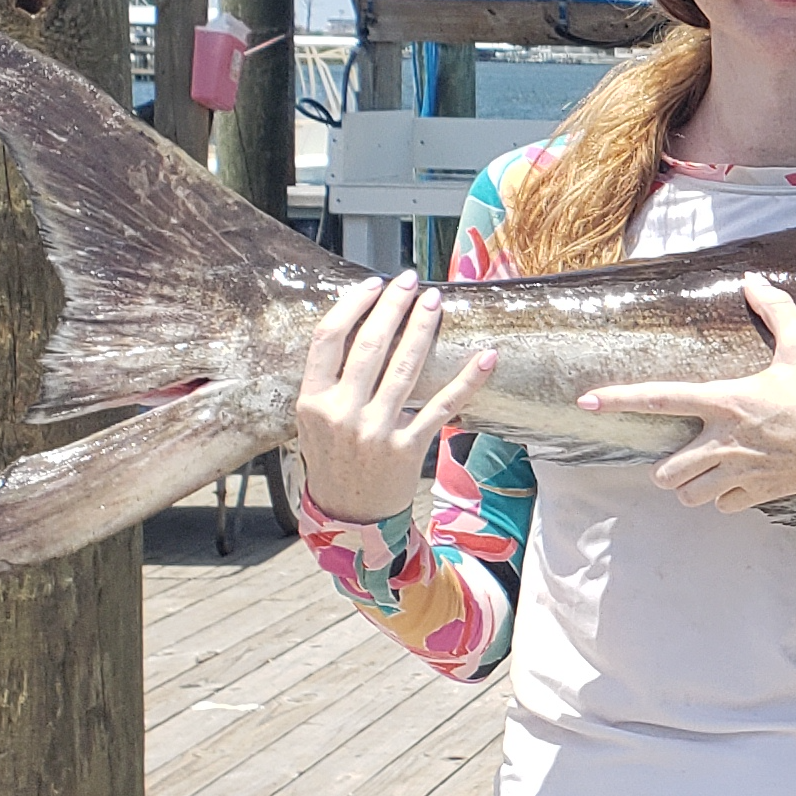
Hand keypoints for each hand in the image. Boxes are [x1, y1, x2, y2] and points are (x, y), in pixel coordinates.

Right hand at [295, 272, 493, 523]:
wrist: (350, 514)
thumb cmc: (332, 458)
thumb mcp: (311, 421)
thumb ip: (328, 380)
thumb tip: (358, 323)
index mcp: (311, 401)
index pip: (328, 338)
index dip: (353, 304)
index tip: (375, 283)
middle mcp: (342, 413)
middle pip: (370, 346)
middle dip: (394, 307)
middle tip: (412, 281)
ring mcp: (376, 430)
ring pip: (406, 367)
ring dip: (423, 329)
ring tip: (435, 301)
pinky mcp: (408, 447)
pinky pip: (444, 406)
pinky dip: (467, 380)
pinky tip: (484, 356)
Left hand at [582, 274, 795, 514]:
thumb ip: (775, 311)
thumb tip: (752, 279)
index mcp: (726, 401)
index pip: (661, 399)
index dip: (620, 399)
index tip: (587, 401)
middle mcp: (725, 441)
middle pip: (666, 471)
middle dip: (668, 468)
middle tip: (682, 457)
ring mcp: (741, 471)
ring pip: (689, 495)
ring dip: (691, 487)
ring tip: (705, 474)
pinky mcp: (761, 492)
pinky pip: (724, 506)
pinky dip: (724, 499)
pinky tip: (737, 485)